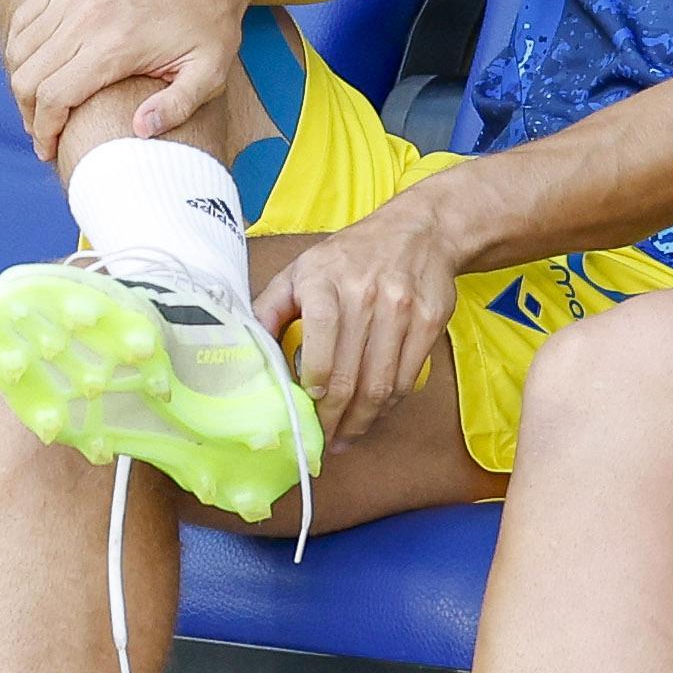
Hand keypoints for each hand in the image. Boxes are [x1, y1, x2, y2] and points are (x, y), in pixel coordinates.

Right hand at [0, 0, 257, 160]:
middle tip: (42, 130)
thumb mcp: (210, 73)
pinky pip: (26, 16)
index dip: (43, 130)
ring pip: (20, 46)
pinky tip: (39, 65)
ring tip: (39, 101)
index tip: (48, 150)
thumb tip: (139, 130)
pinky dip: (24, 45)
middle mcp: (87, 15)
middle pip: (28, 75)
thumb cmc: (211, 26)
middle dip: (29, 112)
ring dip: (23, 79)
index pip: (54, 96)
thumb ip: (177, 107)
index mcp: (117, 45)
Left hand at [255, 201, 459, 449]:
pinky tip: (374, 414)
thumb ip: (269, 308)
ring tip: (346, 437)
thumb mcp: (301, 270)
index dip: (312, 393)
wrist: (418, 230)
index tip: (303, 413)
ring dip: (362, 422)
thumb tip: (243, 350)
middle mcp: (366, 297)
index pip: (320, 352)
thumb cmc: (350, 255)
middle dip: (334, 420)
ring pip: (381, 385)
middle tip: (322, 442)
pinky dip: (389, 405)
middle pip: (350, 378)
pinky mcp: (429, 322)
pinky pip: (407, 378)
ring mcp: (402, 310)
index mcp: (325, 284)